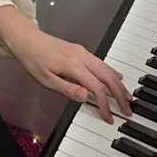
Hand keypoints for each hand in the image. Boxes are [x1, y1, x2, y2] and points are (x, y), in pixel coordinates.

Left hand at [0, 8, 132, 120]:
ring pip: (108, 68)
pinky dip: (112, 73)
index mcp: (73, 66)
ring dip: (119, 84)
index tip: (109, 117)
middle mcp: (82, 57)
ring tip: (127, 97)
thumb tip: (86, 97)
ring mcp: (83, 52)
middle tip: (128, 109)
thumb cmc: (34, 60)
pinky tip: (117, 78)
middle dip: (121, 94)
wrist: (27, 39)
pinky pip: (102, 63)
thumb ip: (67, 89)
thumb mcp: (46, 80)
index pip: (96, 88)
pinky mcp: (81, 51)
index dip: (105, 104)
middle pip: (108, 77)